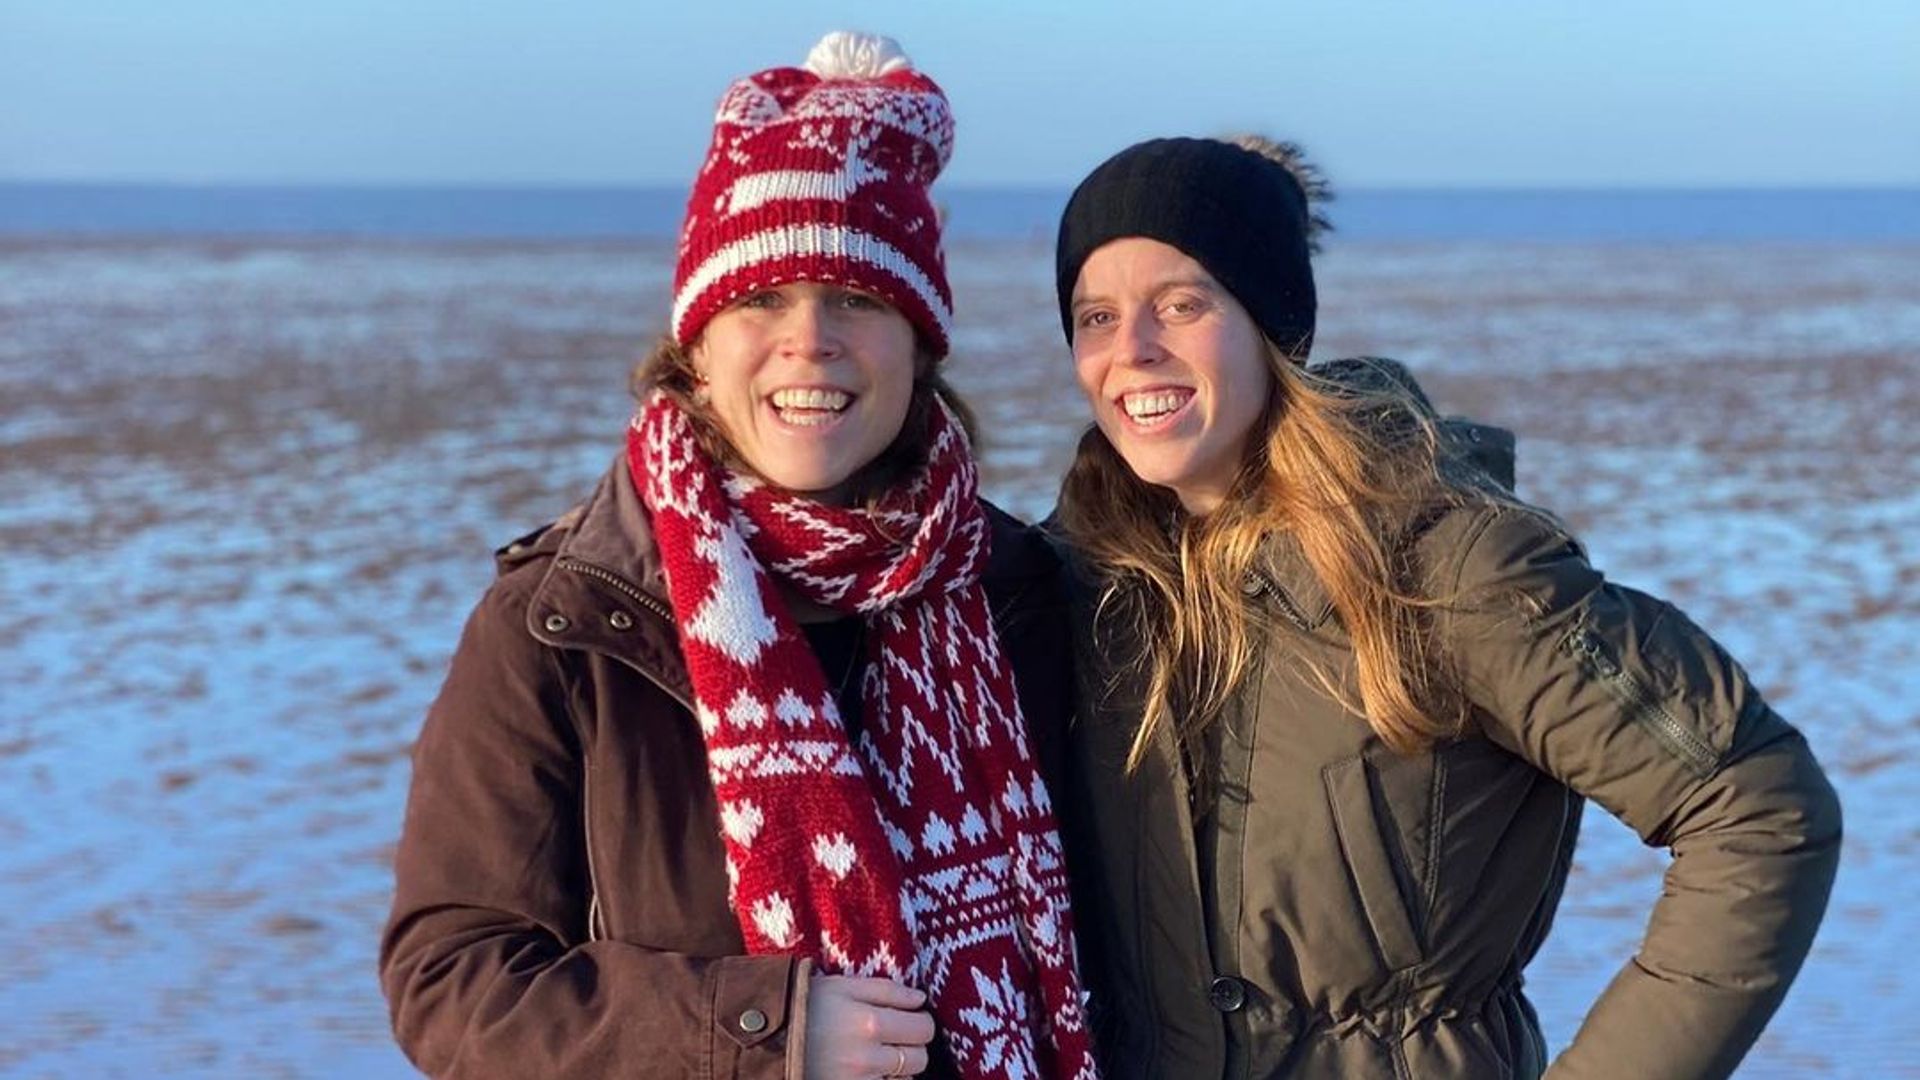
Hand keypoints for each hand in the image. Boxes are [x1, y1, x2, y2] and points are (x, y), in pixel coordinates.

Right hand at [803, 975, 936, 1077]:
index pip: (922, 1027)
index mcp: (870, 1022)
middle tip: (895, 1038)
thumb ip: (886, 989)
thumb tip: (921, 999)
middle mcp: (867, 1057)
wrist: (763, 1038)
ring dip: (898, 1069)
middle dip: (913, 1047)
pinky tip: (867, 1071)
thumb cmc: (804, 1005)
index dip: (920, 1022)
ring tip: (876, 1055)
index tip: (910, 1019)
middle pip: (918, 1058)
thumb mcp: (842, 985)